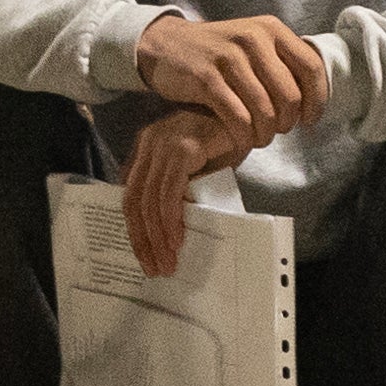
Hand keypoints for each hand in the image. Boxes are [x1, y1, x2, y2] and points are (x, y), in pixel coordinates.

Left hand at [120, 105, 244, 278]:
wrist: (254, 117)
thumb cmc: (227, 144)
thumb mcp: (195, 167)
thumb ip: (176, 186)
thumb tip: (165, 232)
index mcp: (147, 147)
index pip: (131, 196)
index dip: (136, 232)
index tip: (147, 259)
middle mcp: (150, 142)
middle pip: (135, 200)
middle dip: (144, 240)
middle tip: (158, 268)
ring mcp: (165, 142)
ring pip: (150, 199)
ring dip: (158, 236)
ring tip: (170, 261)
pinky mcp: (183, 146)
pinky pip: (170, 191)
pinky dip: (171, 219)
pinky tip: (178, 238)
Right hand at [132, 8, 329, 141]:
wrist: (167, 44)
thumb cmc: (218, 53)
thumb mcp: (253, 45)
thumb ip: (281, 63)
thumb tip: (312, 99)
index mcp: (272, 29)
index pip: (312, 67)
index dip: (317, 100)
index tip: (309, 121)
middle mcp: (254, 39)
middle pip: (290, 95)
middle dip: (287, 122)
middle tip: (277, 131)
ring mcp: (229, 57)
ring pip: (265, 110)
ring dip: (265, 134)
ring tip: (259, 139)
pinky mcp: (206, 78)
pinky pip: (237, 116)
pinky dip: (243, 136)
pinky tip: (241, 140)